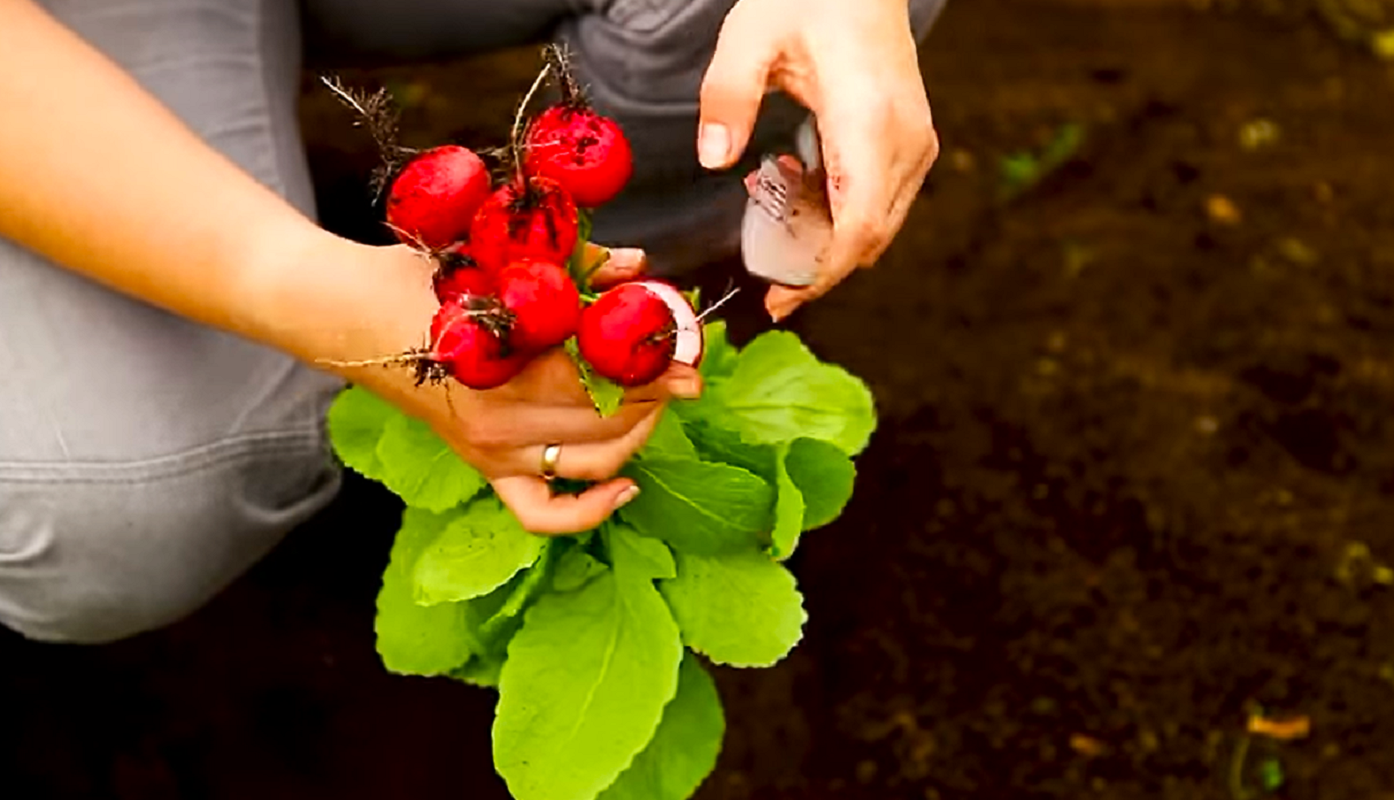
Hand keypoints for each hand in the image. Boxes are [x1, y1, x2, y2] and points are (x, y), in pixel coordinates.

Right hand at [340, 244, 698, 534]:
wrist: (346, 314)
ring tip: (655, 404)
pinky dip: (588, 512)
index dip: (658, 365)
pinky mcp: (483, 469)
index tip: (690, 351)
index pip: (610, 376)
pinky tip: (625, 488)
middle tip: (682, 370)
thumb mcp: (498, 259)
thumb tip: (639, 267)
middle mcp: (506, 420)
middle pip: (612, 422)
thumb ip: (576, 265)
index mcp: (512, 363)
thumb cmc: (422, 277)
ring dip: (637, 437)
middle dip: (657, 396)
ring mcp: (493, 453)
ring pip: (593, 464)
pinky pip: (542, 514)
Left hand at [697, 0, 939, 319]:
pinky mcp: (912, 140)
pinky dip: (845, 220)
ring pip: (882, 226)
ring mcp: (916, 142)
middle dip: (821, 273)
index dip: (821, 274)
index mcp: (869, 121)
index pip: (858, 227)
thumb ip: (727, 98)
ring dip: (833, 248)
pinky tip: (801, 208)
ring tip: (778, 253)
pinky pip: (883, 203)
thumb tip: (715, 157)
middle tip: (770, 294)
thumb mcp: (750, 37)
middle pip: (871, 239)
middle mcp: (904, 140)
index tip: (779, 300)